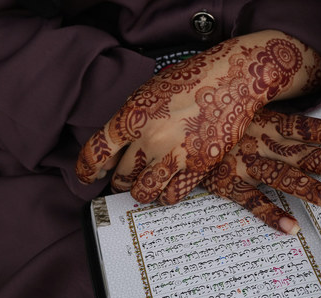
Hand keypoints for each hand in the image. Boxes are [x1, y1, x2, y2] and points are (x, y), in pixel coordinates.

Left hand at [75, 30, 320, 204]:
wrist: (232, 80)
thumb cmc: (192, 80)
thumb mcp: (150, 91)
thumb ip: (132, 119)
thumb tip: (118, 145)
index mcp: (132, 115)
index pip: (97, 151)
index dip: (87, 169)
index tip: (87, 177)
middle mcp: (149, 138)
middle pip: (120, 175)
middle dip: (119, 181)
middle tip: (124, 180)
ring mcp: (174, 155)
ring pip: (143, 192)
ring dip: (140, 193)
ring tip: (144, 188)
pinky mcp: (197, 166)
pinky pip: (172, 195)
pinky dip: (166, 195)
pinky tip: (168, 188)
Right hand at [202, 109, 320, 234]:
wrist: (169, 129)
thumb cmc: (215, 121)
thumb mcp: (245, 115)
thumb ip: (272, 123)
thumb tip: (307, 135)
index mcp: (266, 122)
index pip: (309, 127)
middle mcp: (259, 141)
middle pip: (303, 153)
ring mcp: (241, 162)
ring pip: (282, 177)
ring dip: (310, 190)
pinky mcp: (224, 182)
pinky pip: (250, 200)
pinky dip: (270, 215)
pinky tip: (292, 228)